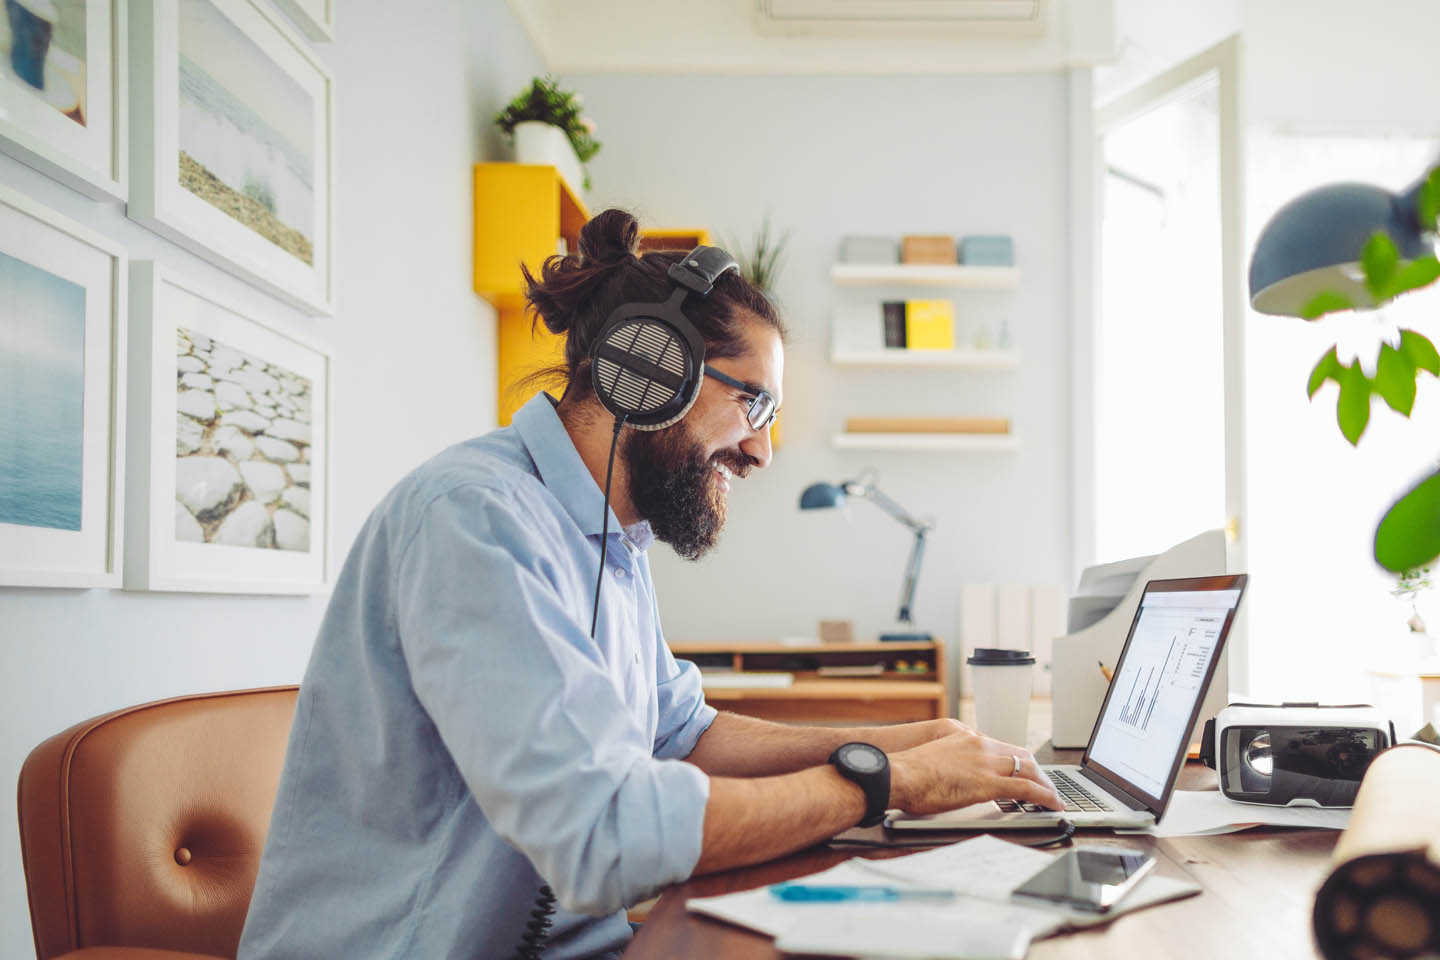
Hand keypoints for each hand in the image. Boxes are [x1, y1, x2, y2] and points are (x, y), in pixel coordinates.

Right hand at [888, 730, 1062, 814]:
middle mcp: (980, 745)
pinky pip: (1026, 788)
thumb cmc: (907, 772)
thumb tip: (950, 777)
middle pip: (1021, 755)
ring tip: (1053, 797)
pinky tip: (1052, 805)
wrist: (899, 774)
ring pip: (1029, 769)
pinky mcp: (988, 783)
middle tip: (1045, 785)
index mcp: (965, 738)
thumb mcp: (931, 759)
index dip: (1018, 760)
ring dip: (1045, 784)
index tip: (1024, 770)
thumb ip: (948, 763)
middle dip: (1037, 771)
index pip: (1002, 747)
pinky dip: (1044, 796)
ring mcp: (985, 763)